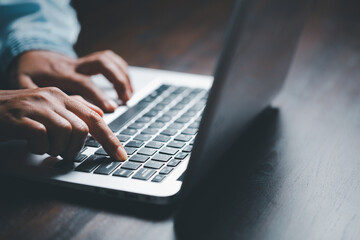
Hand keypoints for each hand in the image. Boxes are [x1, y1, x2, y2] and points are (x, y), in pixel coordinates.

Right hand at [0, 87, 126, 160]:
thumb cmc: (19, 113)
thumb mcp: (48, 108)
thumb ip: (74, 108)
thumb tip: (100, 113)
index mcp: (63, 97)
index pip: (95, 119)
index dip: (110, 140)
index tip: (120, 156)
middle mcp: (53, 98)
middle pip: (82, 130)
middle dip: (75, 148)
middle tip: (61, 152)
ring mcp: (36, 106)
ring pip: (66, 133)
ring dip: (57, 149)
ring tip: (45, 148)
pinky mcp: (19, 118)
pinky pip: (42, 137)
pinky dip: (39, 148)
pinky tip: (31, 145)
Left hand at [9, 50, 133, 111]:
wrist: (30, 54)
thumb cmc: (29, 72)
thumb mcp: (23, 83)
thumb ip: (35, 95)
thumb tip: (49, 113)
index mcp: (62, 74)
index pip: (85, 83)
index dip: (100, 95)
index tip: (113, 108)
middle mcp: (75, 65)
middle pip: (102, 64)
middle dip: (118, 80)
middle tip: (126, 99)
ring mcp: (83, 62)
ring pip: (108, 59)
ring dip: (123, 74)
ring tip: (130, 94)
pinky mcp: (88, 62)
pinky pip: (109, 59)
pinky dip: (121, 70)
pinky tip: (127, 85)